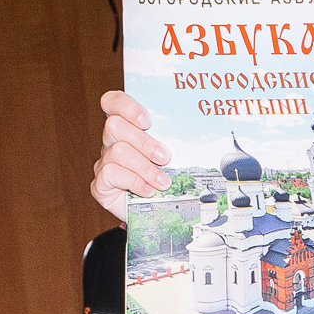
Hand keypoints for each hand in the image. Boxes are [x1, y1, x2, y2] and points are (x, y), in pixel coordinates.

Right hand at [91, 91, 169, 220]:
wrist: (158, 212)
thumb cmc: (168, 177)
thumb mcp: (177, 155)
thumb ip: (181, 140)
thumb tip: (212, 130)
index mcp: (128, 127)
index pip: (113, 102)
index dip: (126, 106)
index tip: (147, 121)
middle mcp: (112, 141)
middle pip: (114, 125)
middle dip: (144, 142)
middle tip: (165, 158)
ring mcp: (104, 162)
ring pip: (117, 151)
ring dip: (144, 167)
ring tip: (163, 181)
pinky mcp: (100, 184)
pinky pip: (111, 174)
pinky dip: (134, 182)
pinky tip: (149, 191)